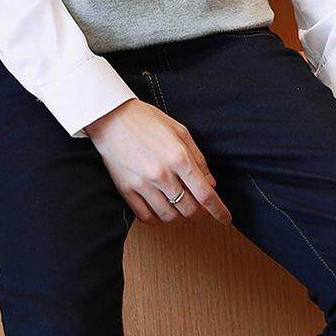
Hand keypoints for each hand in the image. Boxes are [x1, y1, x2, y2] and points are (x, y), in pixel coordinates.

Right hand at [84, 99, 231, 226]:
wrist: (110, 117)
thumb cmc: (145, 119)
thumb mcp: (179, 131)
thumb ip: (198, 158)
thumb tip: (211, 184)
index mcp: (178, 157)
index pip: (206, 194)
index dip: (219, 211)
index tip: (225, 218)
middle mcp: (162, 174)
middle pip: (189, 210)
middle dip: (201, 215)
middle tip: (202, 211)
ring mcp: (142, 184)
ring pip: (169, 217)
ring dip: (180, 217)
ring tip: (182, 209)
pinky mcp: (126, 190)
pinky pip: (146, 216)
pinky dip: (158, 219)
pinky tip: (162, 210)